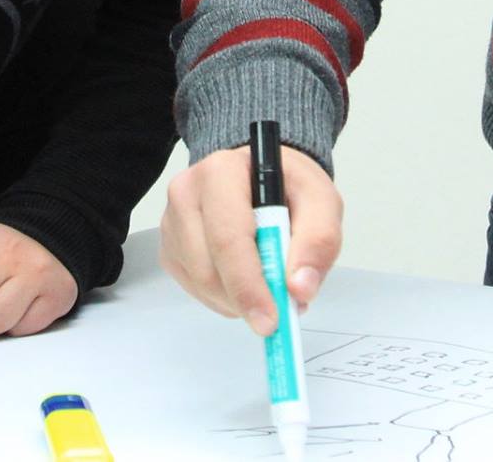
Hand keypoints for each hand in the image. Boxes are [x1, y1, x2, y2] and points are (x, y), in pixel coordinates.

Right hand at [159, 142, 341, 335]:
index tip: (271, 319)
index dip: (248, 285)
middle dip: (245, 300)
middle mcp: (187, 193)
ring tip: (268, 285)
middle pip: (208, 267)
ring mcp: (173, 222)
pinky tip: (245, 280)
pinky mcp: (171, 247)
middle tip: (278, 316)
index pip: (227, 238)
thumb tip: (300, 288)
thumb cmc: (290, 187)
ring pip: (201, 284)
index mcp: (221, 172)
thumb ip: (319, 240)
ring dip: (237, 301)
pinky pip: (195, 289)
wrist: (264, 178)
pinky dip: (225, 298)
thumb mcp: (321, 202)